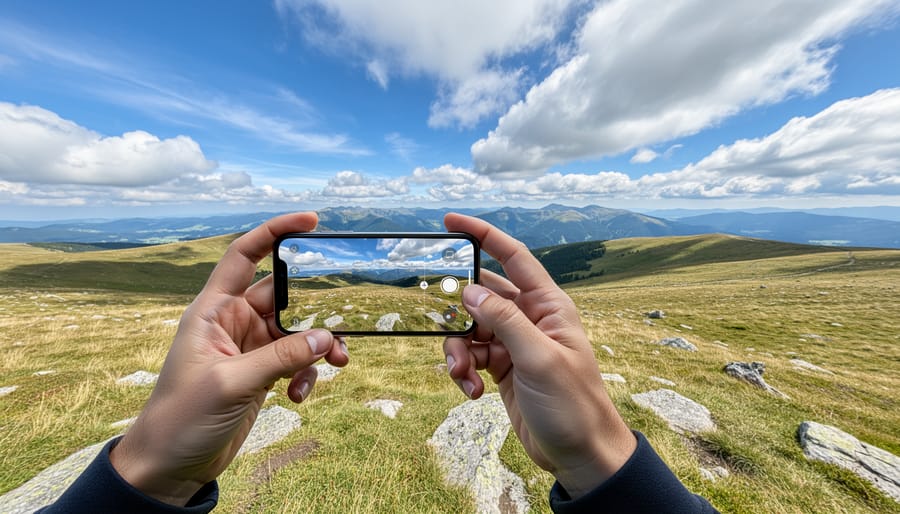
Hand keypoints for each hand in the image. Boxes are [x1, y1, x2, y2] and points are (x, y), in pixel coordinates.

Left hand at [110, 212, 348, 505]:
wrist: (170, 465)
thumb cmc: (181, 417)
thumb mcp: (231, 383)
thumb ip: (279, 357)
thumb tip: (326, 338)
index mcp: (214, 310)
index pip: (244, 256)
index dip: (274, 233)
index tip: (310, 222)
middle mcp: (232, 324)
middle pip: (285, 300)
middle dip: (315, 315)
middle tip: (339, 333)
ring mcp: (248, 350)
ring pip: (297, 335)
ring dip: (317, 350)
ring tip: (336, 366)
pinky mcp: (260, 375)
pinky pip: (295, 362)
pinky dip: (306, 375)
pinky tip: (298, 396)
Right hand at [442, 213, 635, 498]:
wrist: (581, 454)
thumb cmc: (573, 405)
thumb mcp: (538, 359)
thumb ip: (504, 321)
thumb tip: (470, 290)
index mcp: (548, 306)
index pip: (513, 257)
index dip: (483, 235)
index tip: (450, 221)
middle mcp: (530, 319)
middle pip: (482, 296)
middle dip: (458, 310)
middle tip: (444, 323)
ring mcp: (515, 344)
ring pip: (470, 330)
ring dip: (458, 351)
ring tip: (463, 375)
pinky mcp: (503, 369)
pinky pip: (472, 357)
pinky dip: (464, 372)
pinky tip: (472, 392)